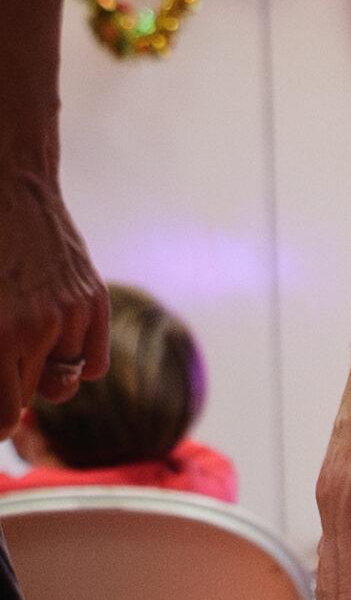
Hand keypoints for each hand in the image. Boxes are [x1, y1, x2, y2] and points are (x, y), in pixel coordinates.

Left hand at [0, 158, 109, 431]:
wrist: (9, 187)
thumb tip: (8, 403)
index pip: (4, 411)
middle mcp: (37, 329)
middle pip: (28, 397)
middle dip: (12, 388)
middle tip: (7, 359)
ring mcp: (70, 316)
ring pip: (62, 381)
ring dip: (43, 373)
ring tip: (26, 343)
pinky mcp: (93, 302)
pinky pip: (93, 363)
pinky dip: (76, 361)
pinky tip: (55, 340)